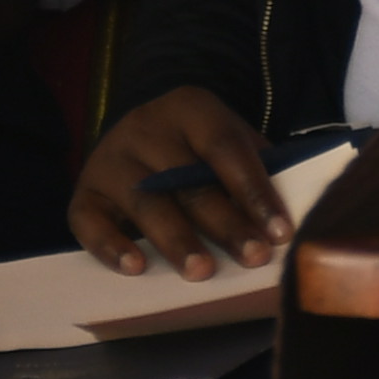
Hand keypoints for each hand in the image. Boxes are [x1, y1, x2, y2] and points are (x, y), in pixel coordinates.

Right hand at [69, 87, 283, 278]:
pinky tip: (135, 267)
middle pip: (187, 178)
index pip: (225, 148)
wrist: (142, 133)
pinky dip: (110, 246)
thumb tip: (294, 223)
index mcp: (190, 107)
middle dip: (224, 222)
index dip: (254, 191)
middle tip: (252, 257)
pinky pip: (88, 221)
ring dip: (176, 238)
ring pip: (144, 201)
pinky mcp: (84, 191)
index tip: (279, 232)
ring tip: (202, 271)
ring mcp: (110, 158)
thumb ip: (258, 173)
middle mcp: (145, 126)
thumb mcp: (231, 143)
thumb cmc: (200, 150)